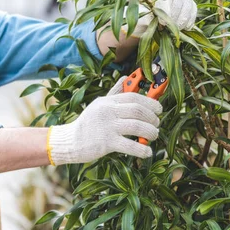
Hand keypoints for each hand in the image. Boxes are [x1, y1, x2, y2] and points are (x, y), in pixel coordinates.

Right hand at [47, 78, 162, 164]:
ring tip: (154, 136)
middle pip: (138, 110)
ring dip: (150, 132)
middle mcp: (108, 111)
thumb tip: (125, 77)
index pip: (133, 97)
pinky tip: (147, 152)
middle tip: (157, 124)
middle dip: (152, 117)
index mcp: (108, 101)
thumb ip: (114, 92)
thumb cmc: (88, 123)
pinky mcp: (106, 143)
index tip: (159, 109)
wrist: (70, 141)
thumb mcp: (99, 104)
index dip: (150, 102)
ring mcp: (107, 127)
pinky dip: (142, 150)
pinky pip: (129, 146)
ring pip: (137, 126)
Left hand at [124, 0, 197, 37]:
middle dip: (175, 15)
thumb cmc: (139, 20)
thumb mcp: (138, 20)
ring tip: (176, 29)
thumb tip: (155, 18)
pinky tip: (184, 28)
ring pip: (188, 1)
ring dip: (184, 17)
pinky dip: (190, 19)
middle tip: (168, 28)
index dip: (165, 9)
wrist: (145, 24)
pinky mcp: (187, 4)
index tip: (162, 23)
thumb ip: (146, 17)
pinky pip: (193, 8)